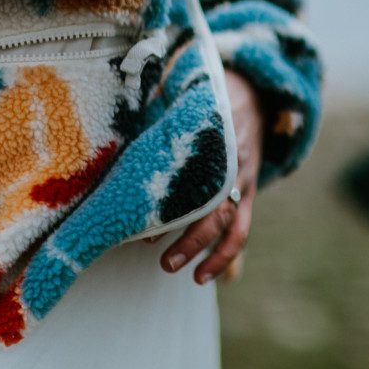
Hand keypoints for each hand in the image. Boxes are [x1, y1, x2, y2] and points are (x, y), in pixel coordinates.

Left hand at [160, 72, 261, 283]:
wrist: (255, 92)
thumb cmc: (209, 95)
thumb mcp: (184, 98)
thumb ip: (159, 119)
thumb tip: (113, 137)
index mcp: (217, 140)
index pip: (196, 178)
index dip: (174, 206)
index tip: (145, 225)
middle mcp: (233, 164)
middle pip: (217, 209)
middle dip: (192, 239)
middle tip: (163, 261)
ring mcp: (244, 180)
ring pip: (232, 224)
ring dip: (211, 252)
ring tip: (190, 276)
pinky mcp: (248, 192)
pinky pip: (241, 229)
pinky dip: (227, 256)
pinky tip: (207, 274)